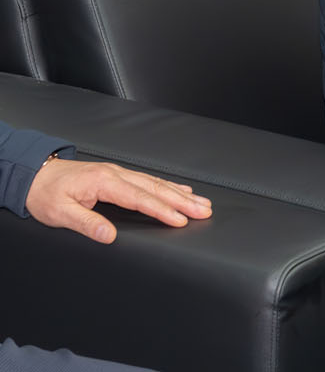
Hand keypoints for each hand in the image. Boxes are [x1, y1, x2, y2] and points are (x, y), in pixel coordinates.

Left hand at [25, 158, 211, 243]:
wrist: (35, 174)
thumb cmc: (45, 194)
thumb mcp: (59, 213)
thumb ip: (86, 223)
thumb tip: (109, 235)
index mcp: (105, 183)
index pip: (140, 199)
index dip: (162, 210)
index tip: (180, 220)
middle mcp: (116, 175)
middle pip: (156, 189)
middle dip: (183, 201)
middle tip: (205, 210)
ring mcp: (119, 173)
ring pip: (156, 183)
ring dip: (181, 193)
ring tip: (201, 202)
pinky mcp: (118, 176)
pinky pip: (149, 180)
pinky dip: (168, 186)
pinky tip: (180, 190)